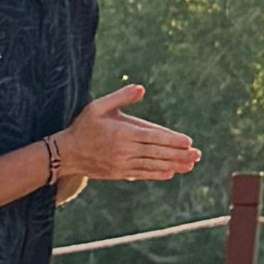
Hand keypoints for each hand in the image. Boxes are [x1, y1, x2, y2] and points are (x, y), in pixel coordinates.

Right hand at [58, 84, 200, 182]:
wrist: (66, 153)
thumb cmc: (83, 126)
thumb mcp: (98, 106)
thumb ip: (121, 97)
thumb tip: (142, 88)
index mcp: (122, 132)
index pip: (153, 136)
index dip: (172, 139)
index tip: (188, 141)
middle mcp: (124, 150)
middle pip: (157, 152)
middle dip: (179, 154)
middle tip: (197, 155)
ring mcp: (122, 164)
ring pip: (152, 164)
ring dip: (173, 165)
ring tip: (190, 165)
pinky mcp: (119, 174)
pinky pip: (142, 174)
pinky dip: (156, 174)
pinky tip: (170, 173)